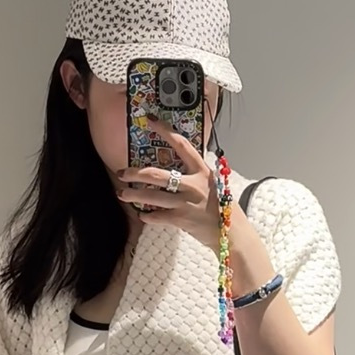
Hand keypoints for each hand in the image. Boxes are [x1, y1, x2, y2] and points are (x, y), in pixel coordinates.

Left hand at [116, 120, 230, 250]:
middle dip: (135, 174)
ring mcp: (185, 203)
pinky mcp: (181, 220)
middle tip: (122, 173)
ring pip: (151, 196)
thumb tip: (176, 168)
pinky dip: (147, 216)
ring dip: (133, 195)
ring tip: (122, 193)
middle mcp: (192, 185)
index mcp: (202, 171)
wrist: (232, 233)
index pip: (182, 145)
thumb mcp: (211, 184)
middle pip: (156, 174)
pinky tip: (142, 214)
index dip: (165, 131)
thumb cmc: (222, 208)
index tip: (150, 121)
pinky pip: (157, 216)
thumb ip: (195, 175)